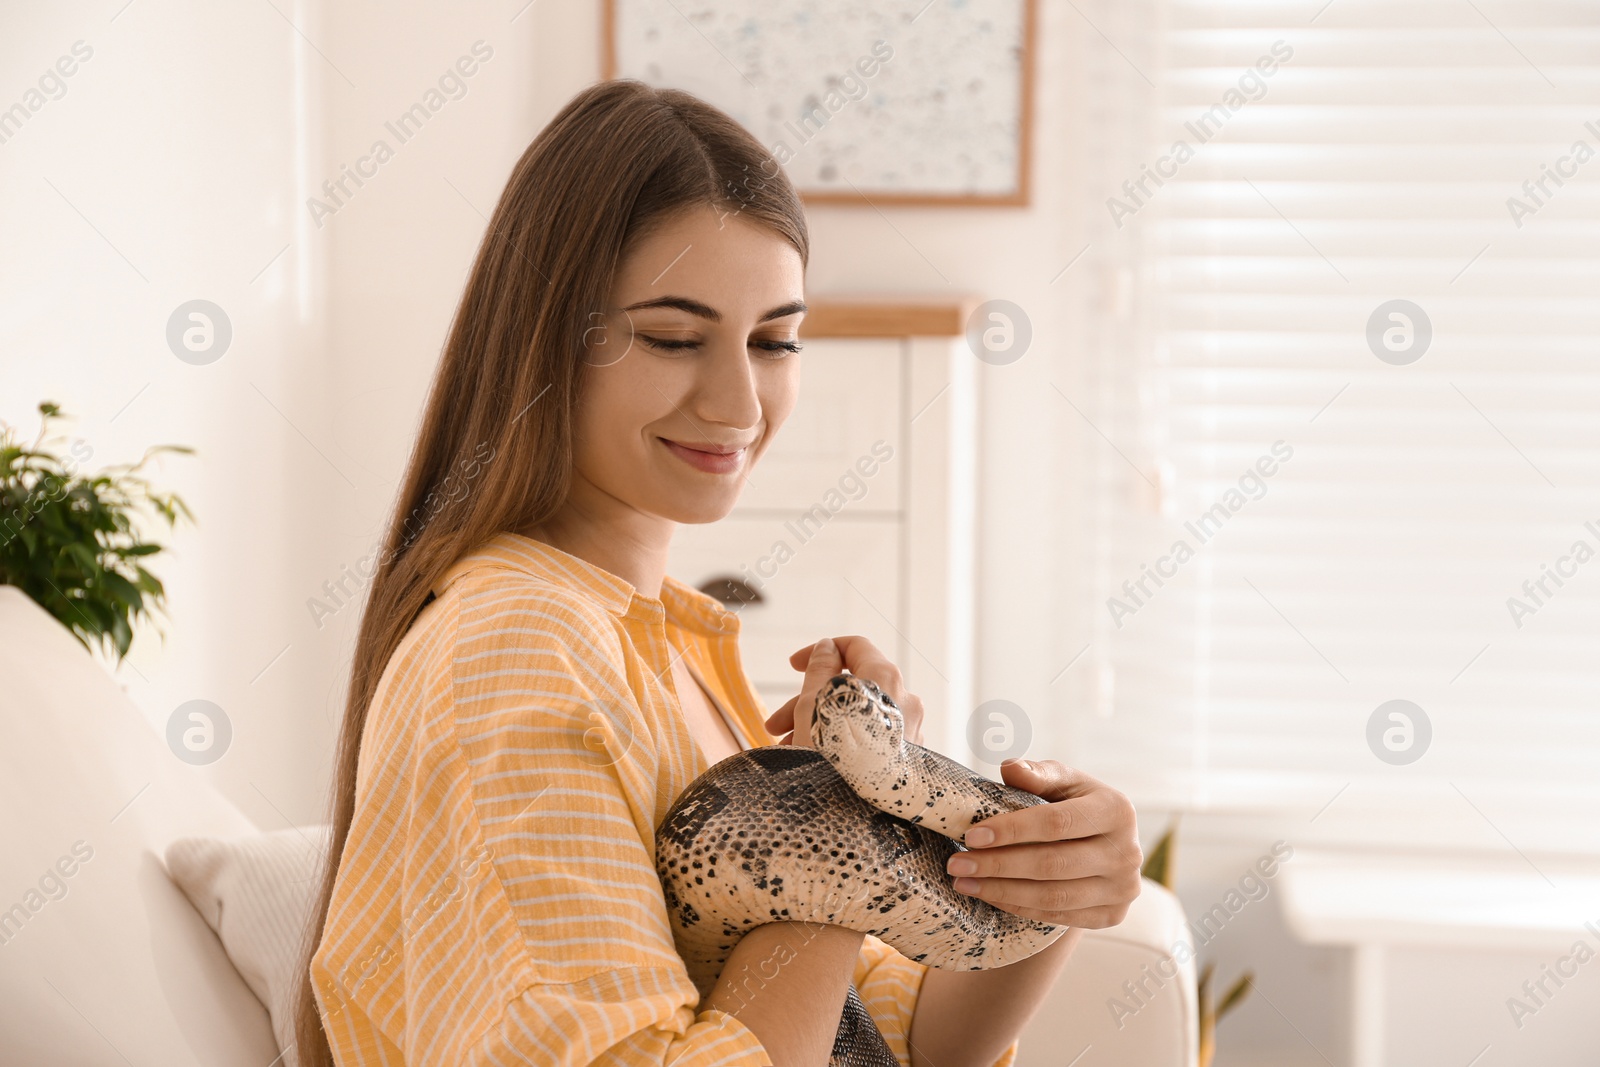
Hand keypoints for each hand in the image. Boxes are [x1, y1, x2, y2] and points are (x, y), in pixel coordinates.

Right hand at [763, 635, 925, 747]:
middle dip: (807, 700)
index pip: (855, 646)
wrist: (859, 822)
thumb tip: (828, 647)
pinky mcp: (908, 759)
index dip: (819, 649)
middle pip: (852, 687)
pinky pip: (871, 738)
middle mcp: (906, 701)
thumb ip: (821, 669)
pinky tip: (809, 763)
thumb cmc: (832, 760)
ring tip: (784, 752)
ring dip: (819, 724)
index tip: (792, 666)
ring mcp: (911, 732)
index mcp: (886, 679)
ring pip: (858, 715)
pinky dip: (841, 741)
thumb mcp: (813, 707)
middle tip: (774, 724)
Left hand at [945, 760, 1141, 928]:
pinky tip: (988, 894)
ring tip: (963, 881)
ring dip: (1001, 891)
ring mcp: (1122, 889)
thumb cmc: (1074, 804)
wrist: (1104, 843)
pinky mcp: (1112, 915)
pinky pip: (1057, 915)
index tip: (972, 835)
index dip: (1012, 830)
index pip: (1057, 823)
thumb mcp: (1062, 782)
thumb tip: (1010, 768)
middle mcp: (1127, 852)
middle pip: (1052, 864)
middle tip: (956, 864)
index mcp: (1116, 810)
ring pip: (1053, 896)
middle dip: (998, 865)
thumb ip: (1037, 774)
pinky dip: (1018, 906)